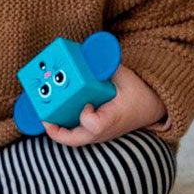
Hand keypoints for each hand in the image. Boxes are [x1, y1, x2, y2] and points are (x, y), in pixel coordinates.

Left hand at [42, 65, 166, 146]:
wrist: (151, 107)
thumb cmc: (138, 93)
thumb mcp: (125, 76)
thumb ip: (105, 65)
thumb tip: (86, 53)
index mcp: (113, 118)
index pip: (95, 126)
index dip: (85, 116)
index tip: (85, 104)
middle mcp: (103, 131)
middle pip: (75, 139)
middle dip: (55, 129)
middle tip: (43, 115)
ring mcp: (97, 134)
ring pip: (71, 138)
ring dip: (54, 126)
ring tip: (41, 110)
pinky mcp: (92, 131)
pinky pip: (72, 132)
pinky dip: (60, 123)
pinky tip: (50, 108)